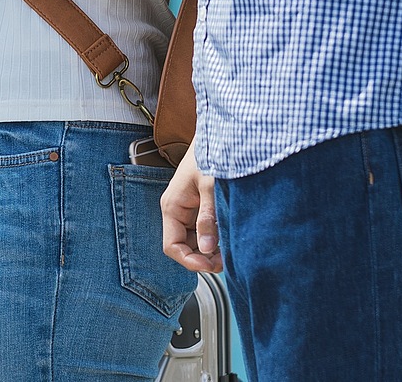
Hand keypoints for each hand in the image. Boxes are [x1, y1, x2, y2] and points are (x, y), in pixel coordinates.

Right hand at [160, 140, 221, 273]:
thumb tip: (208, 249)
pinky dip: (215, 238)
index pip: (172, 246)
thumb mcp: (211, 187)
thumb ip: (208, 218)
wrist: (220, 134)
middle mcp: (177, 209)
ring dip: (210, 250)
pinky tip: (228, 239)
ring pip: (194, 240)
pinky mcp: (199, 205)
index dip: (190, 261)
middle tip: (225, 262)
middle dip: (202, 257)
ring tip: (229, 252)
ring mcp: (187, 208)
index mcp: (172, 205)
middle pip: (184, 246)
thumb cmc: (211, 153)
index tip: (210, 266)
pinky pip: (203, 229)